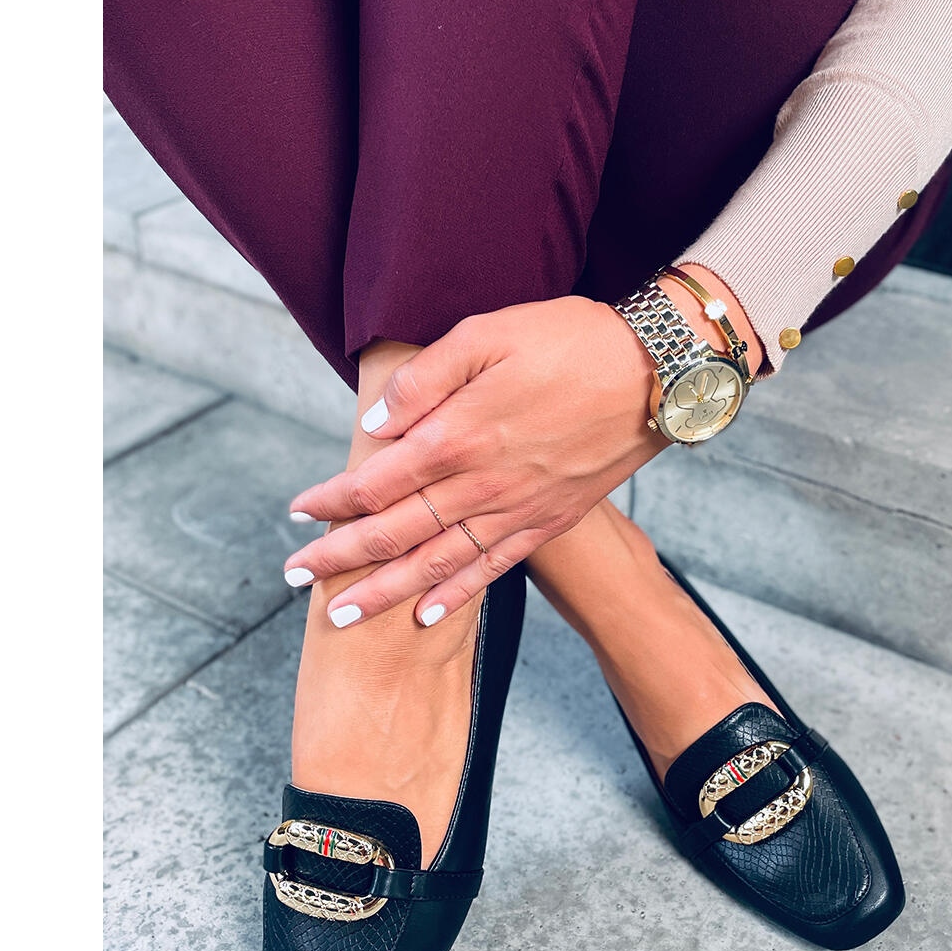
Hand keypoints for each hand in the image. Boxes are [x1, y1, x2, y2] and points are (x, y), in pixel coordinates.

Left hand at [285, 295, 664, 625]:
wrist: (656, 372)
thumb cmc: (570, 340)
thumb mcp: (487, 333)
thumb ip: (424, 380)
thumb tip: (374, 426)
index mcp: (458, 435)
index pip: (375, 482)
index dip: (330, 501)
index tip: (296, 513)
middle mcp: (481, 485)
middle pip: (395, 533)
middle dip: (338, 559)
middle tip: (295, 579)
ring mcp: (517, 510)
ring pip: (436, 564)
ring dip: (383, 592)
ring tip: (341, 616)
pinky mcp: (548, 521)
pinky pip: (492, 570)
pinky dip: (456, 597)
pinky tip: (425, 617)